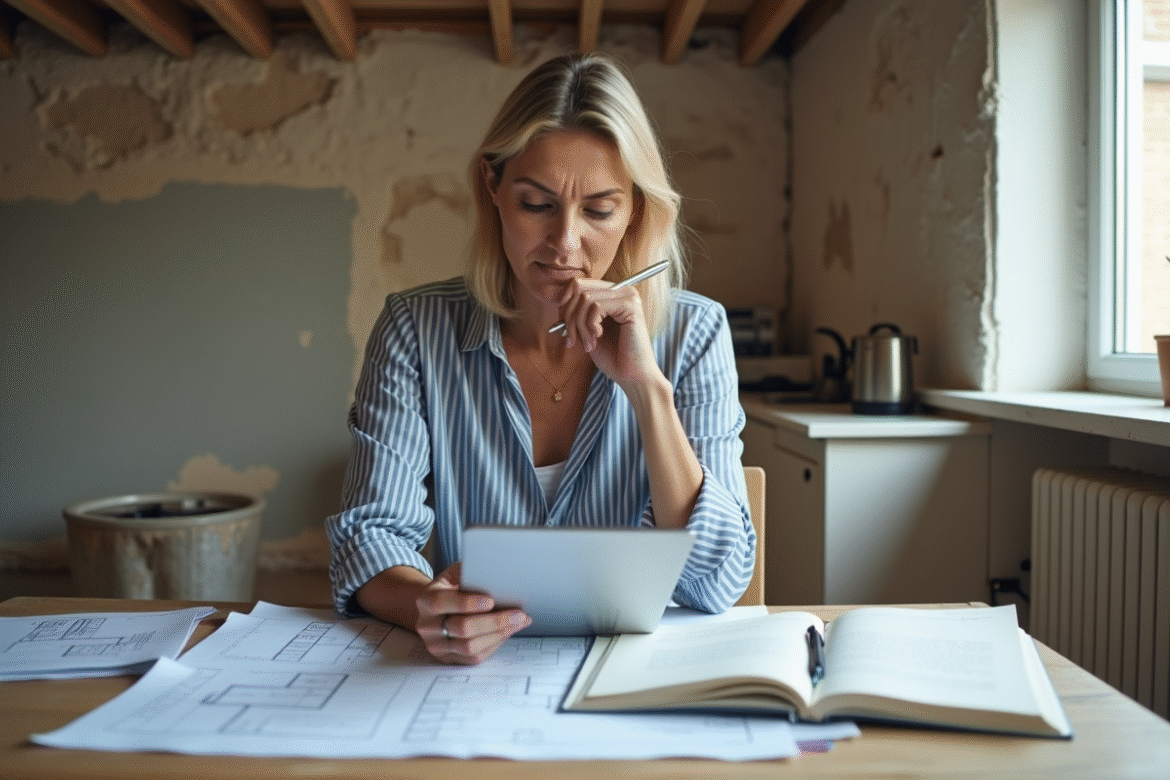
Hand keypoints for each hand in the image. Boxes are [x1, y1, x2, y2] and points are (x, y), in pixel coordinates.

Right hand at [415, 562, 531, 663]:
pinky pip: (474, 657)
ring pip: (470, 647)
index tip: (491, 600)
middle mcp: (427, 625)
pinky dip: (495, 644)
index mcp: (425, 600)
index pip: (441, 602)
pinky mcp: (448, 659)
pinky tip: (508, 632)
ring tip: (519, 622)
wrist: (437, 608)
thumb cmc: (452, 588)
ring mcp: (436, 645)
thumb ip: (471, 573)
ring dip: (499, 634)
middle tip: (518, 613)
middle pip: (462, 628)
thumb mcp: (456, 574)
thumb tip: (498, 576)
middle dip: (494, 621)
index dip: (467, 603)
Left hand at [557, 277, 660, 389]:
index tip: (566, 331)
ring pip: (586, 298)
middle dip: (570, 317)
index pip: (578, 285)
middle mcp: (621, 290)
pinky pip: (597, 306)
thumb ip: (576, 314)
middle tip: (573, 340)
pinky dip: (590, 325)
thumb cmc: (613, 356)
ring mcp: (628, 296)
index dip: (565, 306)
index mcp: (612, 294)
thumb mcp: (587, 331)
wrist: (632, 375)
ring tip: (588, 344)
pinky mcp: (631, 305)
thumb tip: (559, 303)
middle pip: (579, 289)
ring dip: (580, 325)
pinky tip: (599, 338)